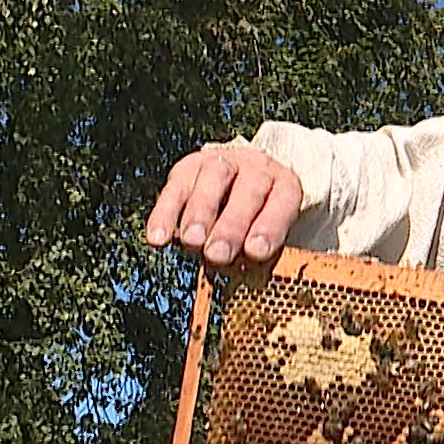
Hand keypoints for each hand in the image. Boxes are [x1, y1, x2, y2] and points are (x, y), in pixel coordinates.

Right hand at [146, 144, 301, 270]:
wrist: (239, 175)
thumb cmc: (258, 215)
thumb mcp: (270, 230)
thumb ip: (262, 250)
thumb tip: (248, 280)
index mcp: (284, 185)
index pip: (283, 202)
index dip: (269, 227)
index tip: (255, 253)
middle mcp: (256, 168)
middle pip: (247, 191)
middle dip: (231, 225)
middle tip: (217, 254)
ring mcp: (221, 163)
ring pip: (212, 180)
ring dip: (199, 214)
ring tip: (191, 242)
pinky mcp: (188, 167)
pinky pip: (175, 188)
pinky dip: (165, 214)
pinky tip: (159, 238)